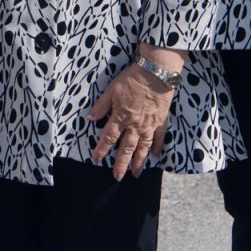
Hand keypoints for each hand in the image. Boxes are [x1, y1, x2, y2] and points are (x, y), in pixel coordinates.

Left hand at [84, 63, 172, 179]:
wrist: (156, 73)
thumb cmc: (132, 79)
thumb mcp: (112, 90)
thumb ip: (101, 106)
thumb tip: (89, 118)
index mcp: (121, 117)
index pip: (109, 137)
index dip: (101, 149)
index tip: (96, 159)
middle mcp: (135, 125)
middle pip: (126, 148)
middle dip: (121, 164)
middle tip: (117, 177)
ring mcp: (150, 125)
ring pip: (143, 147)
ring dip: (139, 161)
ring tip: (135, 173)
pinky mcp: (161, 121)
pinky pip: (159, 138)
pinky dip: (157, 147)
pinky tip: (155, 155)